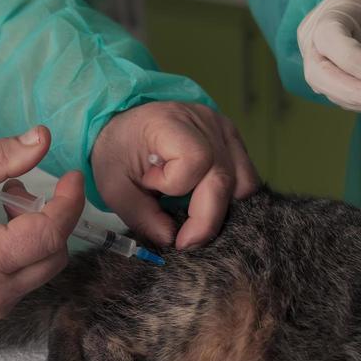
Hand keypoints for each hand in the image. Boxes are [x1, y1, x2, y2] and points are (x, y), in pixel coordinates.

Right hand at [0, 126, 83, 319]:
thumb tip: (42, 138)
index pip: (49, 234)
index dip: (68, 202)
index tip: (73, 176)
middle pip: (55, 253)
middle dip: (50, 216)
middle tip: (18, 188)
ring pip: (44, 267)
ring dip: (38, 232)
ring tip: (4, 203)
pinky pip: (27, 277)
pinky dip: (24, 249)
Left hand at [91, 101, 257, 249]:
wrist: (123, 125)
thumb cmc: (117, 152)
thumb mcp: (114, 188)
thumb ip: (141, 217)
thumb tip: (171, 239)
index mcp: (170, 122)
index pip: (195, 159)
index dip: (175, 185)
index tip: (152, 186)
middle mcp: (204, 121)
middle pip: (223, 178)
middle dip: (204, 219)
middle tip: (184, 240)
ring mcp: (223, 129)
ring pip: (243, 183)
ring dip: (222, 209)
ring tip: (194, 214)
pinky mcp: (233, 140)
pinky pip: (246, 178)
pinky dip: (230, 197)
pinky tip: (207, 202)